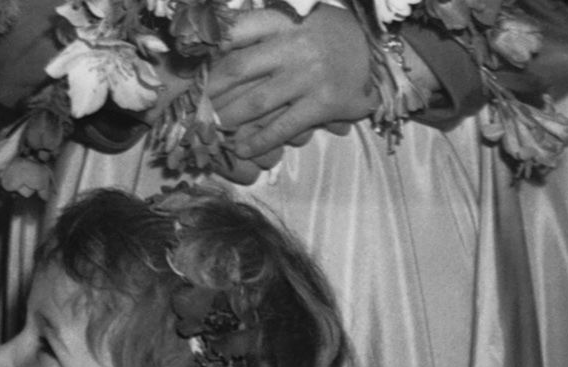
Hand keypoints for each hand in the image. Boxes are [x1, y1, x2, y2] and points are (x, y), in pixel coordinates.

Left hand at [205, 4, 377, 166]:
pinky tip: (241, 148)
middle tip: (192, 105)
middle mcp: (295, 46)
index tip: (190, 64)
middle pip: (239, 69)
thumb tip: (220, 34)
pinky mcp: (323, 103)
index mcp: (286, 22)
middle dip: (211, 90)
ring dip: (229, 118)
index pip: (239, 30)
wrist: (377, 50)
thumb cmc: (329, 34)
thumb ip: (266, 26)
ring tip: (211, 129)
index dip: (211, 48)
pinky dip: (260, 140)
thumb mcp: (300, 16)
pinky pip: (284, 126)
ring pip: (257, 101)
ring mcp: (309, 76)